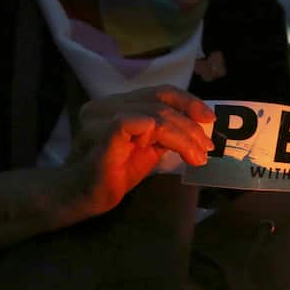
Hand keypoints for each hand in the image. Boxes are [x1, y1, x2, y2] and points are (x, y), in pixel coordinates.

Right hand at [63, 85, 214, 216]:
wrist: (80, 197)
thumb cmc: (114, 173)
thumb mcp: (148, 147)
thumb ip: (166, 131)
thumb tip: (200, 126)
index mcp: (117, 103)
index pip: (159, 92)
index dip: (188, 101)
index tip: (209, 119)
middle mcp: (107, 104)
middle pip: (161, 100)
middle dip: (191, 123)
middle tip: (207, 147)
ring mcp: (102, 117)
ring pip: (157, 115)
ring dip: (185, 136)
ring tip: (198, 157)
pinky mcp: (103, 133)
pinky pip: (143, 124)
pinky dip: (168, 138)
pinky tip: (177, 155)